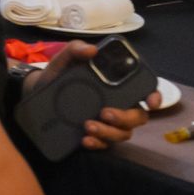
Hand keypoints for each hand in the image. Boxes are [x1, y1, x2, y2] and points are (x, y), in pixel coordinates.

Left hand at [24, 41, 154, 150]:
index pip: (145, 91)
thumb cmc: (60, 72)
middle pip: (138, 117)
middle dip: (125, 117)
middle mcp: (119, 104)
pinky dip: (97, 143)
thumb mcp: (65, 58)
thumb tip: (92, 50)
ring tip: (88, 126)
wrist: (38, 91)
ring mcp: (109, 122)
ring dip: (109, 132)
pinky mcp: (96, 135)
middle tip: (105, 112)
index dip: (155, 97)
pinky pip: (104, 144)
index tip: (151, 102)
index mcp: (118, 85)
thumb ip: (76, 49)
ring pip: (122, 133)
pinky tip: (85, 140)